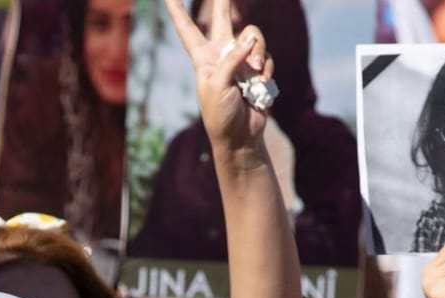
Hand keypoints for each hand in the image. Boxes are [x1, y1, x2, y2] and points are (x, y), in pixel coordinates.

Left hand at [163, 0, 270, 167]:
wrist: (240, 137)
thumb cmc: (220, 115)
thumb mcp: (218, 85)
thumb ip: (232, 59)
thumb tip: (250, 39)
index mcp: (203, 58)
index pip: (188, 30)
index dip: (178, 12)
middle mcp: (222, 55)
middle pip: (223, 19)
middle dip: (223, 2)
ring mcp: (242, 61)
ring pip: (254, 37)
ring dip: (258, 52)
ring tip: (255, 72)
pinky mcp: (258, 70)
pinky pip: (266, 58)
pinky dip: (266, 70)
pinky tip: (261, 85)